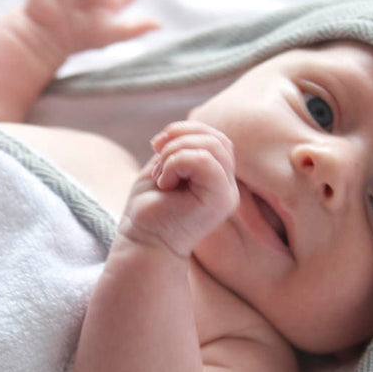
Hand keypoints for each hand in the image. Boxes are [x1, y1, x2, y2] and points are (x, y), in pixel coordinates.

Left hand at [119, 122, 239, 258]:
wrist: (143, 244)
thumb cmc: (150, 210)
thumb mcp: (165, 168)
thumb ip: (182, 148)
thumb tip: (182, 128)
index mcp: (218, 179)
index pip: (216, 138)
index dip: (185, 131)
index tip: (157, 147)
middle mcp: (229, 187)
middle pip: (217, 139)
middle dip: (179, 139)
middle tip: (158, 166)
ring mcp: (228, 195)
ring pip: (212, 146)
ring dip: (174, 153)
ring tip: (162, 176)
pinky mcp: (220, 201)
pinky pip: (203, 160)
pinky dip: (175, 163)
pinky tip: (164, 184)